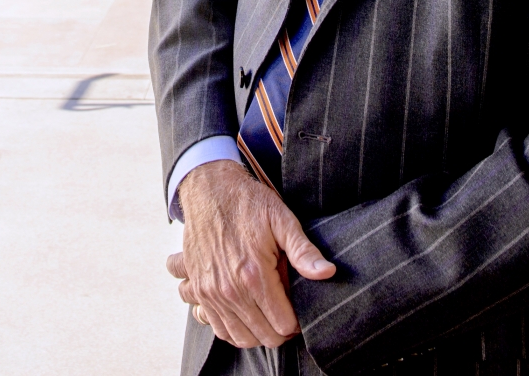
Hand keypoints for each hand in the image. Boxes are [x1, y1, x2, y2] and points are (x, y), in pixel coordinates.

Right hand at [166, 159, 335, 349]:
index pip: (283, 323)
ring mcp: (211, 294)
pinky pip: (219, 329)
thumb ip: (303, 251)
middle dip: (282, 329)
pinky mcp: (200, 292)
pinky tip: (249, 316)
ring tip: (272, 315)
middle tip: (290, 312)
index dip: (298, 320)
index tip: (302, 309)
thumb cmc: (249, 203)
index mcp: (254, 274)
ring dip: (260, 333)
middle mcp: (230, 290)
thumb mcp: (281, 219)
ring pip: (241, 338)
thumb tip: (328, 273)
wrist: (210, 190)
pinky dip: (236, 330)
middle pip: (265, 336)